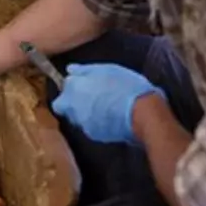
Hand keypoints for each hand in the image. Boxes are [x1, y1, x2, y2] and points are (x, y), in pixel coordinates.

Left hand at [50, 63, 164, 144]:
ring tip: (105, 107)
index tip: (84, 85)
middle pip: (64, 106)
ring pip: (77, 118)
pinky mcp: (94, 135)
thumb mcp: (107, 70)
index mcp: (74, 88)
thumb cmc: (126, 87)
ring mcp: (82, 123)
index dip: (73, 87)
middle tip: (91, 97)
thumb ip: (85, 70)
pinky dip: (97, 123)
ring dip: (86, 113)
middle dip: (73, 103)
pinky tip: (111, 118)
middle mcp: (73, 107)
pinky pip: (90, 127)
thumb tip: (71, 70)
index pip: (63, 89)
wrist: (142, 113)